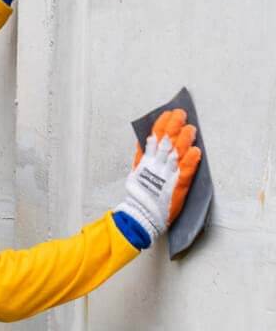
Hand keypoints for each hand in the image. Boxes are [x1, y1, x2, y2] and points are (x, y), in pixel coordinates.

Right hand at [116, 108, 201, 243]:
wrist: (141, 217)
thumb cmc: (139, 197)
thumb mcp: (134, 174)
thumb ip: (139, 157)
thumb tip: (143, 140)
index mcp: (145, 162)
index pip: (153, 137)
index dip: (161, 124)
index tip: (168, 113)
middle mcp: (155, 166)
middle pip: (165, 141)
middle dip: (173, 125)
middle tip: (181, 113)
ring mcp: (166, 176)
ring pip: (176, 153)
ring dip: (184, 139)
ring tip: (191, 128)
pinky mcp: (177, 187)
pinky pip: (186, 171)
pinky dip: (191, 160)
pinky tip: (196, 150)